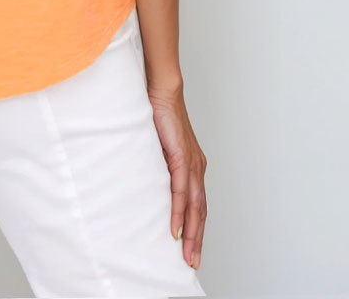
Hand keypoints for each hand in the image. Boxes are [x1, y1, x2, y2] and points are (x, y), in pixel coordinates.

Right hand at [147, 83, 206, 271]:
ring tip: (186, 254)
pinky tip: (175, 228)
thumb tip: (151, 181)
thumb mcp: (160, 147)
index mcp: (194, 165)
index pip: (199, 204)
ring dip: (191, 233)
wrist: (163, 90)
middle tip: (192, 262)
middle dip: (197, 239)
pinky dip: (179, 212)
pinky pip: (181, 191)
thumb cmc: (159, 114)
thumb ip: (161, 165)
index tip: (192, 249)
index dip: (197, 228)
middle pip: (201, 211)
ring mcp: (191, 163)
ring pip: (194, 206)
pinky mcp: (181, 157)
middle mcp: (197, 167)